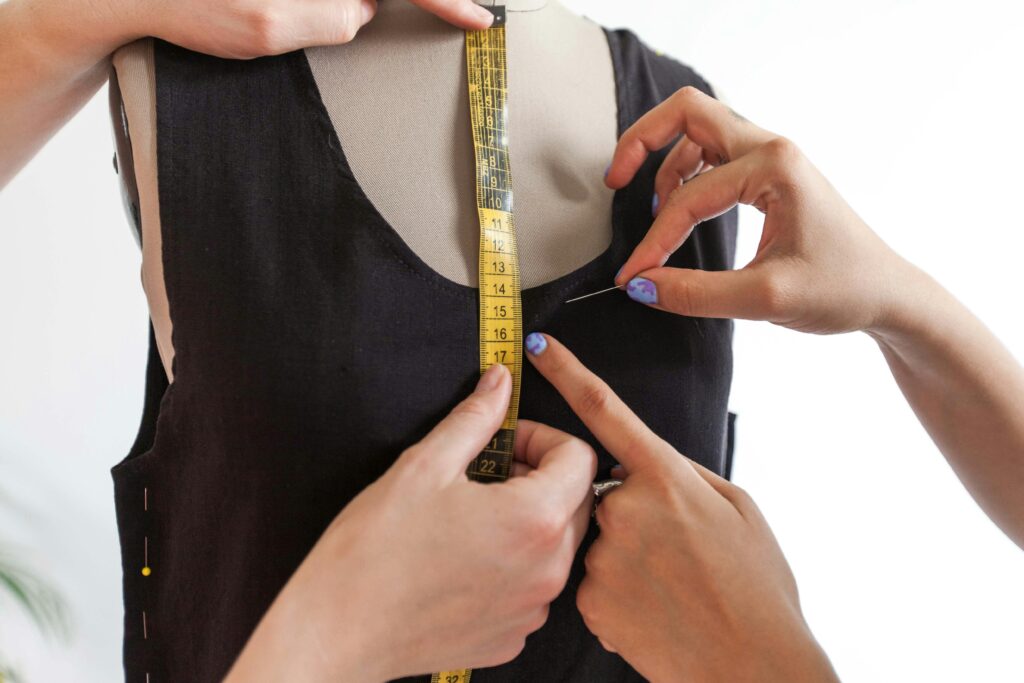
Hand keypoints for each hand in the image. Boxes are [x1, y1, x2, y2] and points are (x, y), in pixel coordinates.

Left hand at [125, 0, 494, 58]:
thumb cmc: (188, 2)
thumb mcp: (271, 26)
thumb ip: (334, 16)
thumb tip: (361, 8)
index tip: (478, 17)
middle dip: (382, 8)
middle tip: (400, 22)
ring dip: (342, 13)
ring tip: (311, 22)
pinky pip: (332, 2)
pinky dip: (329, 14)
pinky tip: (305, 19)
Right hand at [226, 363, 596, 681]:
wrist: (337, 630)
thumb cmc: (374, 550)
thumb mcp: (425, 464)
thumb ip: (475, 417)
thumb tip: (500, 381)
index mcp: (534, 519)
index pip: (580, 458)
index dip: (542, 438)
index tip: (505, 444)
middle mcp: (547, 569)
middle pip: (576, 502)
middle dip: (541, 477)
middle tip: (486, 475)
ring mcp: (532, 610)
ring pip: (556, 546)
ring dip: (527, 521)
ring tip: (471, 518)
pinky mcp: (512, 637)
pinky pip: (532, 588)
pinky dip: (512, 566)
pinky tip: (464, 560)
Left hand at [523, 333, 838, 682]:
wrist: (751, 664)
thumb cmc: (757, 587)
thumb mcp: (739, 509)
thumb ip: (685, 474)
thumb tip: (648, 463)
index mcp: (665, 477)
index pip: (604, 411)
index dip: (567, 373)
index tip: (539, 348)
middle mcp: (624, 508)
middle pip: (605, 491)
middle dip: (630, 511)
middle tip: (674, 548)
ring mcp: (603, 554)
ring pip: (600, 539)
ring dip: (626, 555)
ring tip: (670, 585)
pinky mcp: (588, 598)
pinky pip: (594, 580)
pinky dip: (618, 591)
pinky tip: (653, 607)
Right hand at [609, 85, 925, 336]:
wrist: (888, 294)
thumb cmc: (842, 290)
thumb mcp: (764, 299)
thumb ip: (694, 293)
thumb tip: (640, 286)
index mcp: (774, 166)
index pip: (689, 197)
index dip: (654, 241)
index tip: (632, 277)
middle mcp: (772, 148)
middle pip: (688, 112)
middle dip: (642, 140)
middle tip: (615, 179)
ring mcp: (771, 156)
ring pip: (697, 130)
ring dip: (663, 160)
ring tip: (652, 208)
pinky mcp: (770, 173)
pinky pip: (713, 153)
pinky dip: (684, 171)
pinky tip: (678, 207)